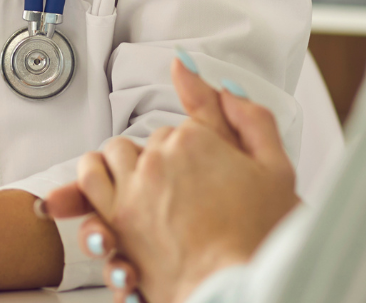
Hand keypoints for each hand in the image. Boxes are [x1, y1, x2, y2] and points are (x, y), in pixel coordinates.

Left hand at [49, 59, 299, 302]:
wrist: (239, 288)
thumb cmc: (261, 238)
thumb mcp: (276, 168)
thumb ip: (248, 117)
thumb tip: (217, 82)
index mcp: (196, 140)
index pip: (184, 126)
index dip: (197, 147)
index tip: (203, 165)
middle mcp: (158, 159)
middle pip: (149, 141)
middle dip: (163, 158)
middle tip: (185, 186)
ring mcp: (133, 190)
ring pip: (112, 155)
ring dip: (124, 163)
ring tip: (142, 182)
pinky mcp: (117, 221)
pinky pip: (89, 183)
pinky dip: (94, 181)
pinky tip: (111, 191)